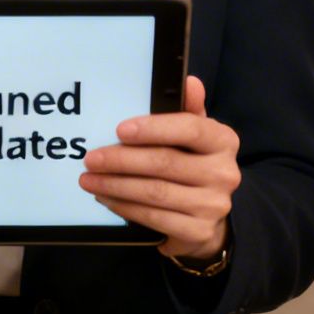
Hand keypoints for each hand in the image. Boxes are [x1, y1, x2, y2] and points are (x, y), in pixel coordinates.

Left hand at [78, 75, 239, 262]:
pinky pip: (154, 218)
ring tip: (89, 179)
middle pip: (165, 163)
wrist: (209, 214)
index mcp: (223, 141)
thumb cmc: (194, 163)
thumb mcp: (194, 134)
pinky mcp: (199, 231)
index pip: (190, 129)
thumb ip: (188, 109)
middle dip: (122, 160)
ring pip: (155, 193)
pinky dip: (125, 207)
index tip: (119, 130)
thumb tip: (189, 82)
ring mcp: (213, 205)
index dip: (153, 128)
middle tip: (91, 159)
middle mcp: (224, 173)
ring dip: (116, 186)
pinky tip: (106, 199)